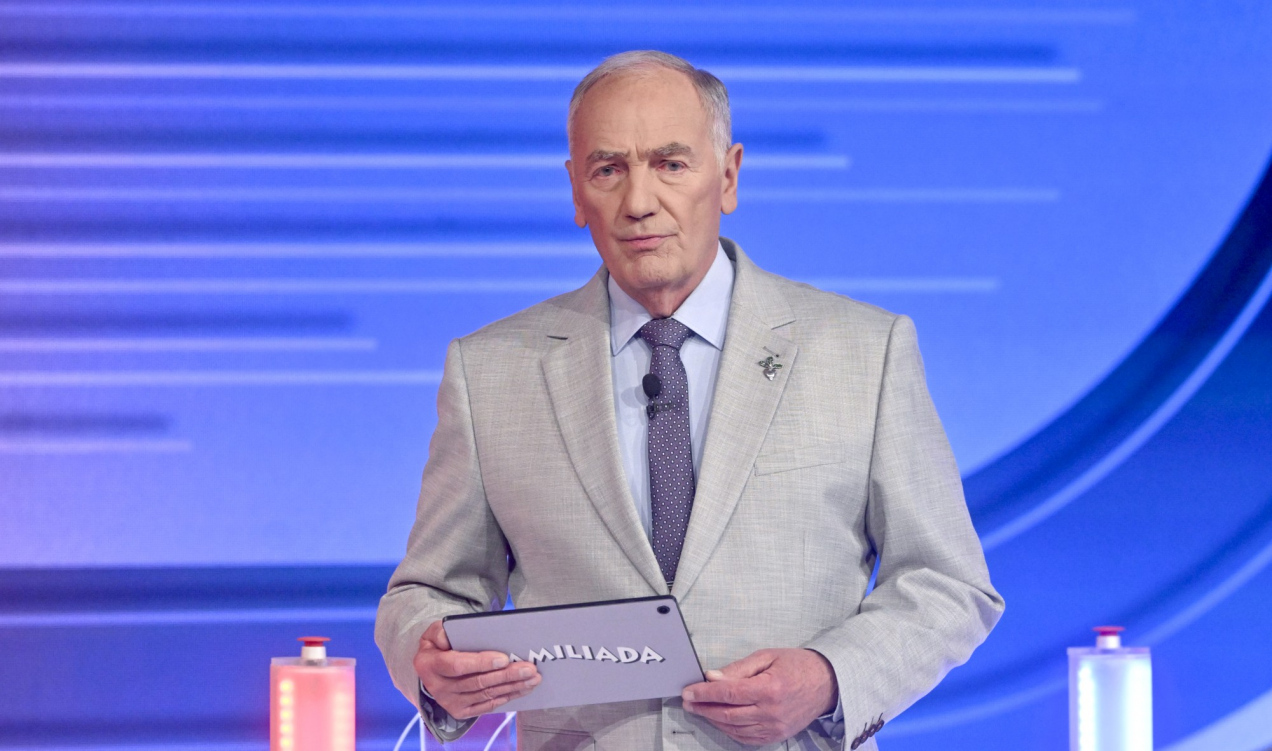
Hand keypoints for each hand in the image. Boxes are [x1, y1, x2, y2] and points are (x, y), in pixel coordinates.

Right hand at [412, 620, 541, 718]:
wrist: (430, 669)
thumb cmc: (439, 646)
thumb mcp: (434, 633)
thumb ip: (441, 632)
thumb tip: (449, 640)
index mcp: (429, 665)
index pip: (457, 665)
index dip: (481, 663)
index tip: (504, 658)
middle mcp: (438, 688)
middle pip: (477, 682)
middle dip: (506, 675)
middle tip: (529, 669)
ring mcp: (450, 703)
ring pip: (486, 694)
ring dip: (512, 687)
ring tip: (532, 679)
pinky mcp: (461, 712)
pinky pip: (487, 705)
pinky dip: (506, 697)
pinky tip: (522, 689)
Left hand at [681, 648, 836, 745]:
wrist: (826, 684)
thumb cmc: (797, 665)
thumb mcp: (766, 656)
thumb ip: (738, 669)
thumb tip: (712, 677)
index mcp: (770, 688)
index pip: (728, 693)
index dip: (704, 693)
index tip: (688, 691)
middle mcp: (772, 712)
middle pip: (728, 714)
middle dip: (703, 708)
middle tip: (688, 701)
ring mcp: (775, 727)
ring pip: (734, 729)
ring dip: (713, 719)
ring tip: (700, 709)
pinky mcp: (777, 736)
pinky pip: (747, 738)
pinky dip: (730, 730)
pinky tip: (720, 720)